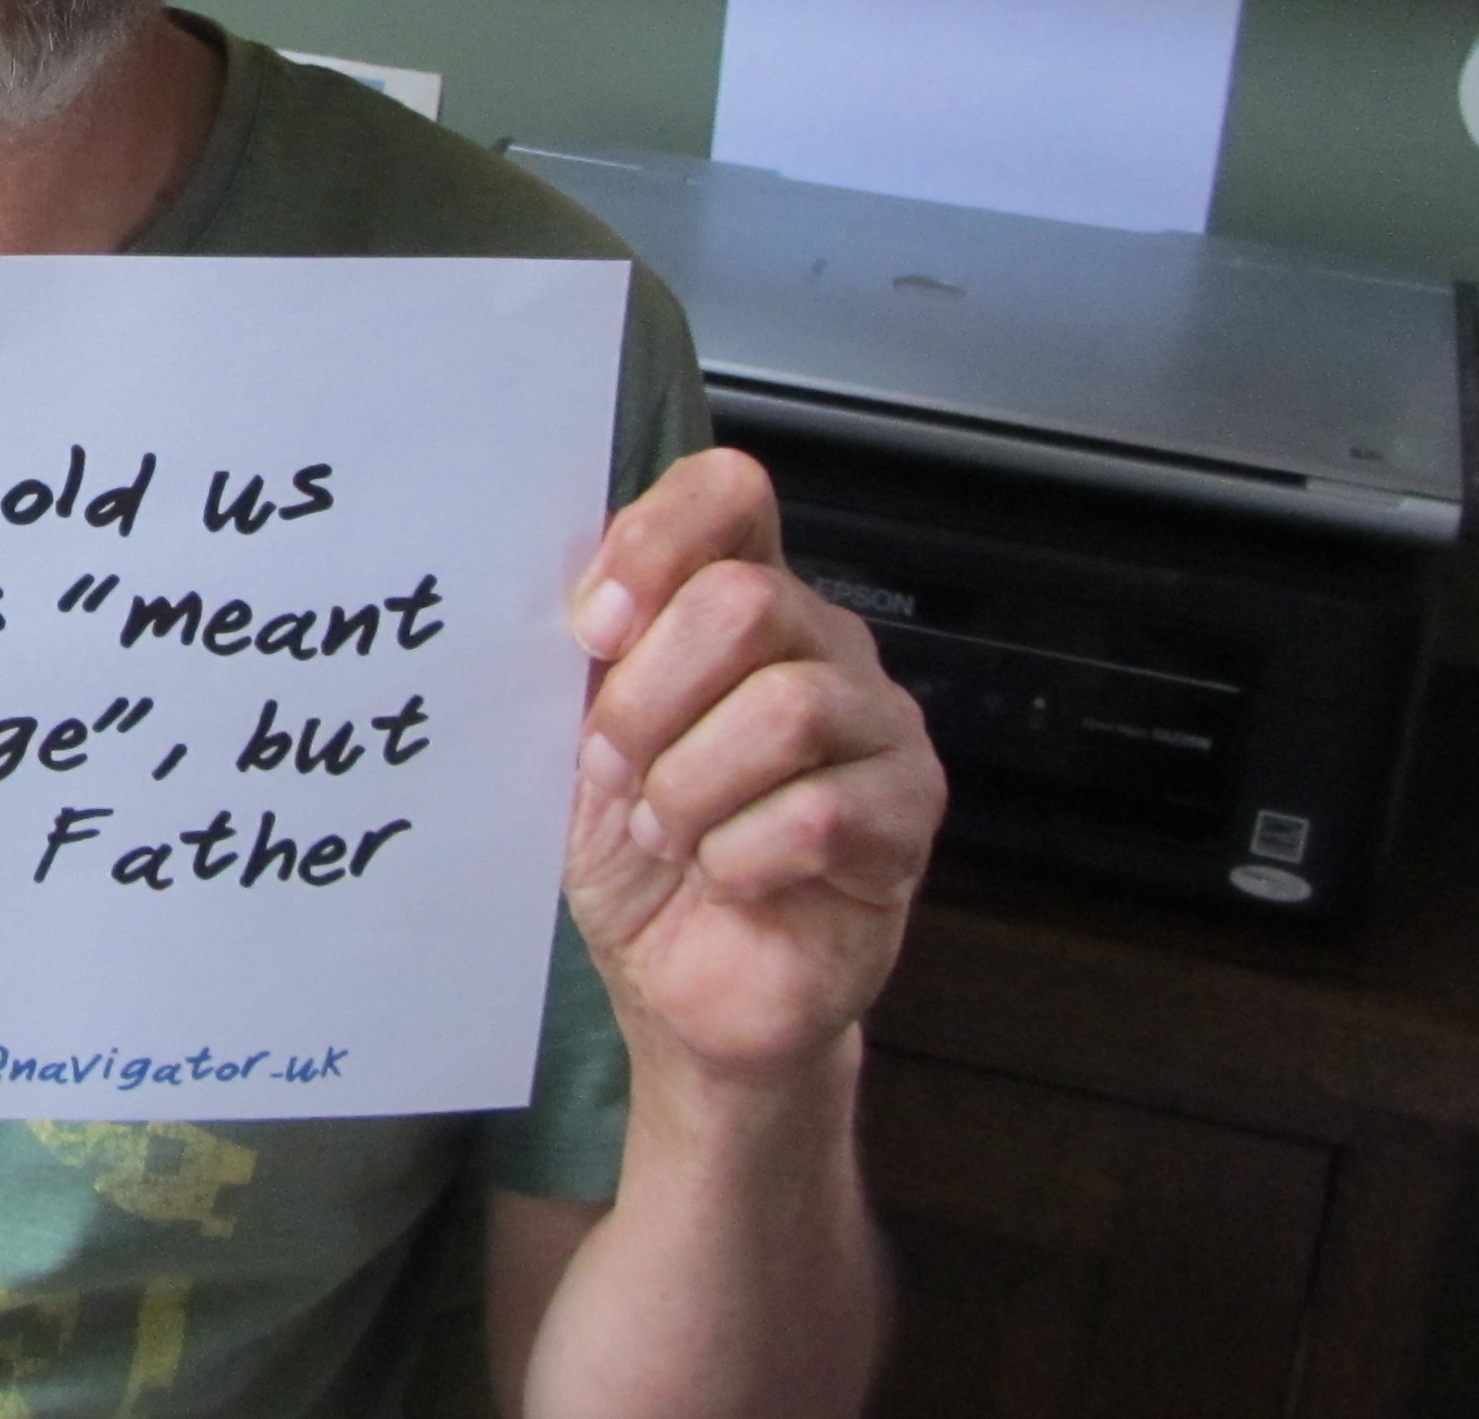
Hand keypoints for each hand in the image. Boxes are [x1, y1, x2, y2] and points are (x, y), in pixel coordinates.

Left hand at [565, 449, 943, 1085]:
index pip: (727, 493)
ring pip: (784, 708)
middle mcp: (819, 640)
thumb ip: (586, 659)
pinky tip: (725, 874)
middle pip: (744, 602)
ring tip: (668, 834)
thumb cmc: (635, 850)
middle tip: (614, 771)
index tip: (592, 629)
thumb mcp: (576, 739)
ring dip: (691, 786)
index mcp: (736, 596)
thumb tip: (571, 601)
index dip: (655, 544)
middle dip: (649, 700)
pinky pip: (819, 811)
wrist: (678, 983)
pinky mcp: (907, 814)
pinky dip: (739, 855)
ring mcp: (877, 723)